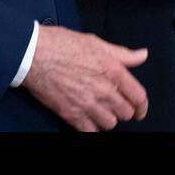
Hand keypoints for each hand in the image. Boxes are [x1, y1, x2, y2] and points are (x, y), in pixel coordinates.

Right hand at [21, 25, 148, 131]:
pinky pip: (90, 131)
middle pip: (126, 112)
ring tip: (101, 111)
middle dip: (123, 109)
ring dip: (108, 119)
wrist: (32, 54)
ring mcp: (87, 103)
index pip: (138, 96)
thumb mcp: (96, 42)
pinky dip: (92, 128)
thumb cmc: (59, 45)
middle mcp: (102, 88)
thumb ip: (122, 53)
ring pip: (110, 124)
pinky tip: (88, 120)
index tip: (140, 108)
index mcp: (111, 69)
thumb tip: (141, 55)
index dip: (142, 105)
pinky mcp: (71, 114)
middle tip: (117, 105)